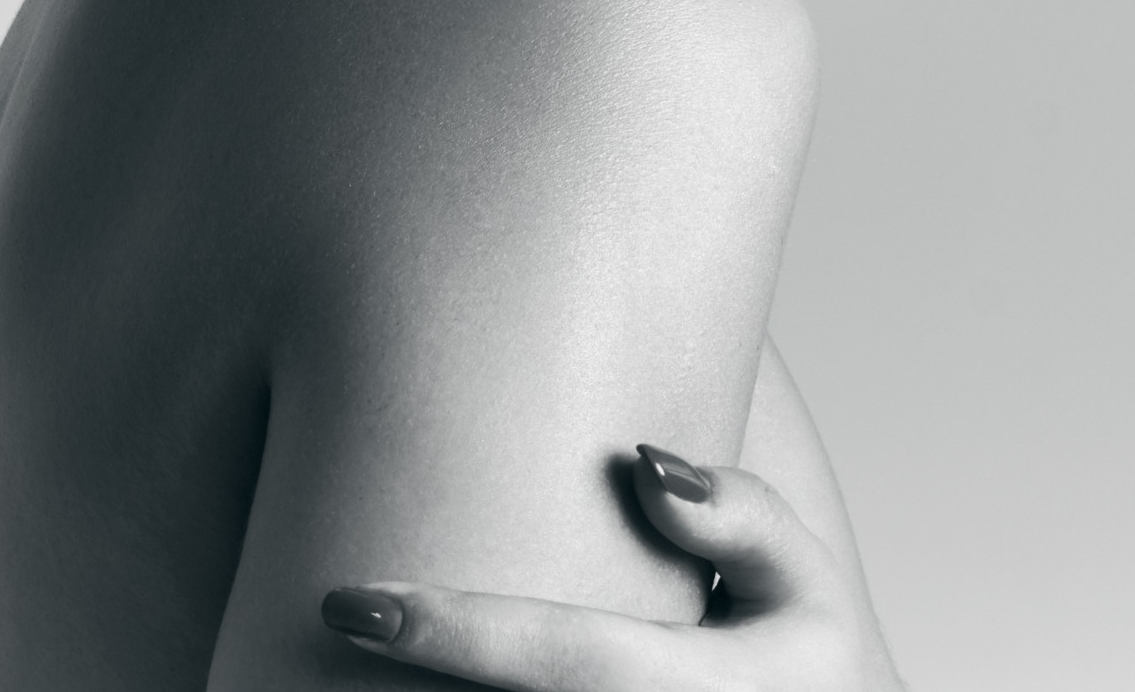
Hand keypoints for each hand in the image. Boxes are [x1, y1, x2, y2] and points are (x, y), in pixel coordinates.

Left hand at [320, 444, 904, 689]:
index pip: (561, 660)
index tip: (350, 599)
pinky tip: (415, 678)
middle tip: (326, 616)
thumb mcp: (808, 591)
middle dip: (403, 685)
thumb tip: (642, 465)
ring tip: (325, 663)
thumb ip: (743, 518)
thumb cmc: (807, 673)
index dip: (449, 631)